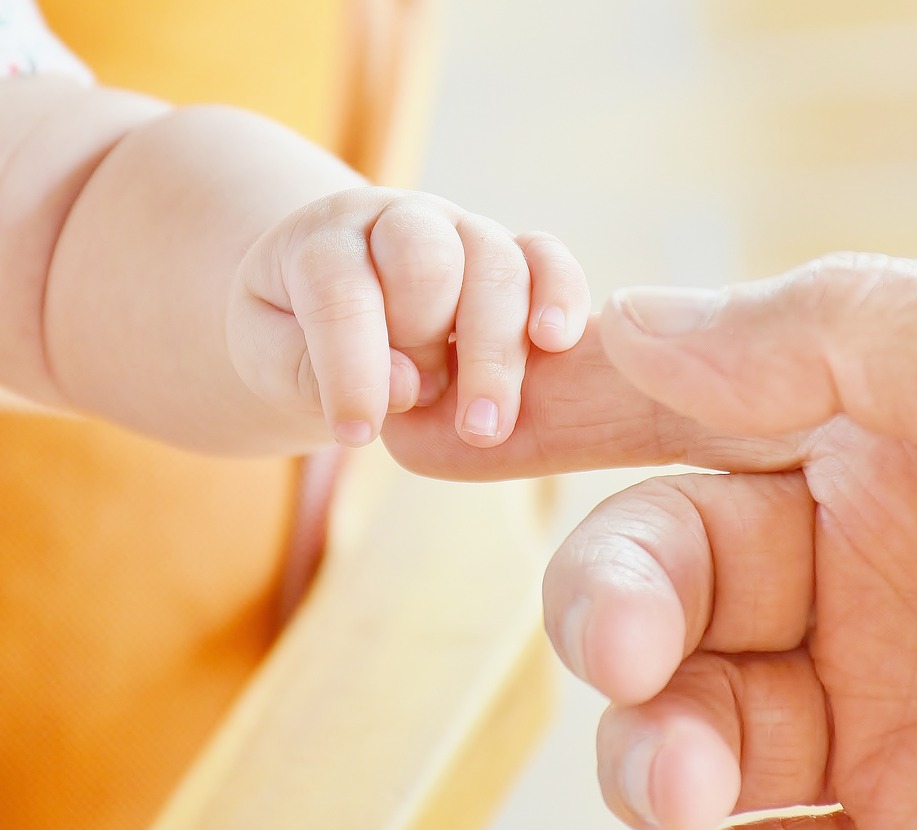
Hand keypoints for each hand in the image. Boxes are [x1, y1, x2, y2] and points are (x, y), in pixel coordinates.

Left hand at [227, 187, 588, 447]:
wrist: (329, 301)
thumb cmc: (295, 336)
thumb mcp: (271, 358)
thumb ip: (315, 372)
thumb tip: (405, 387)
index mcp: (325, 240)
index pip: (340, 292)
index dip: (350, 367)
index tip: (356, 434)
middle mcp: (398, 221)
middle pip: (428, 262)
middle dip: (427, 344)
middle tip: (419, 409)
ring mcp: (461, 231)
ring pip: (495, 264)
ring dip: (495, 351)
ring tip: (485, 426)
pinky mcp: (511, 252)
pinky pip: (546, 255)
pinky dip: (559, 293)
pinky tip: (553, 341)